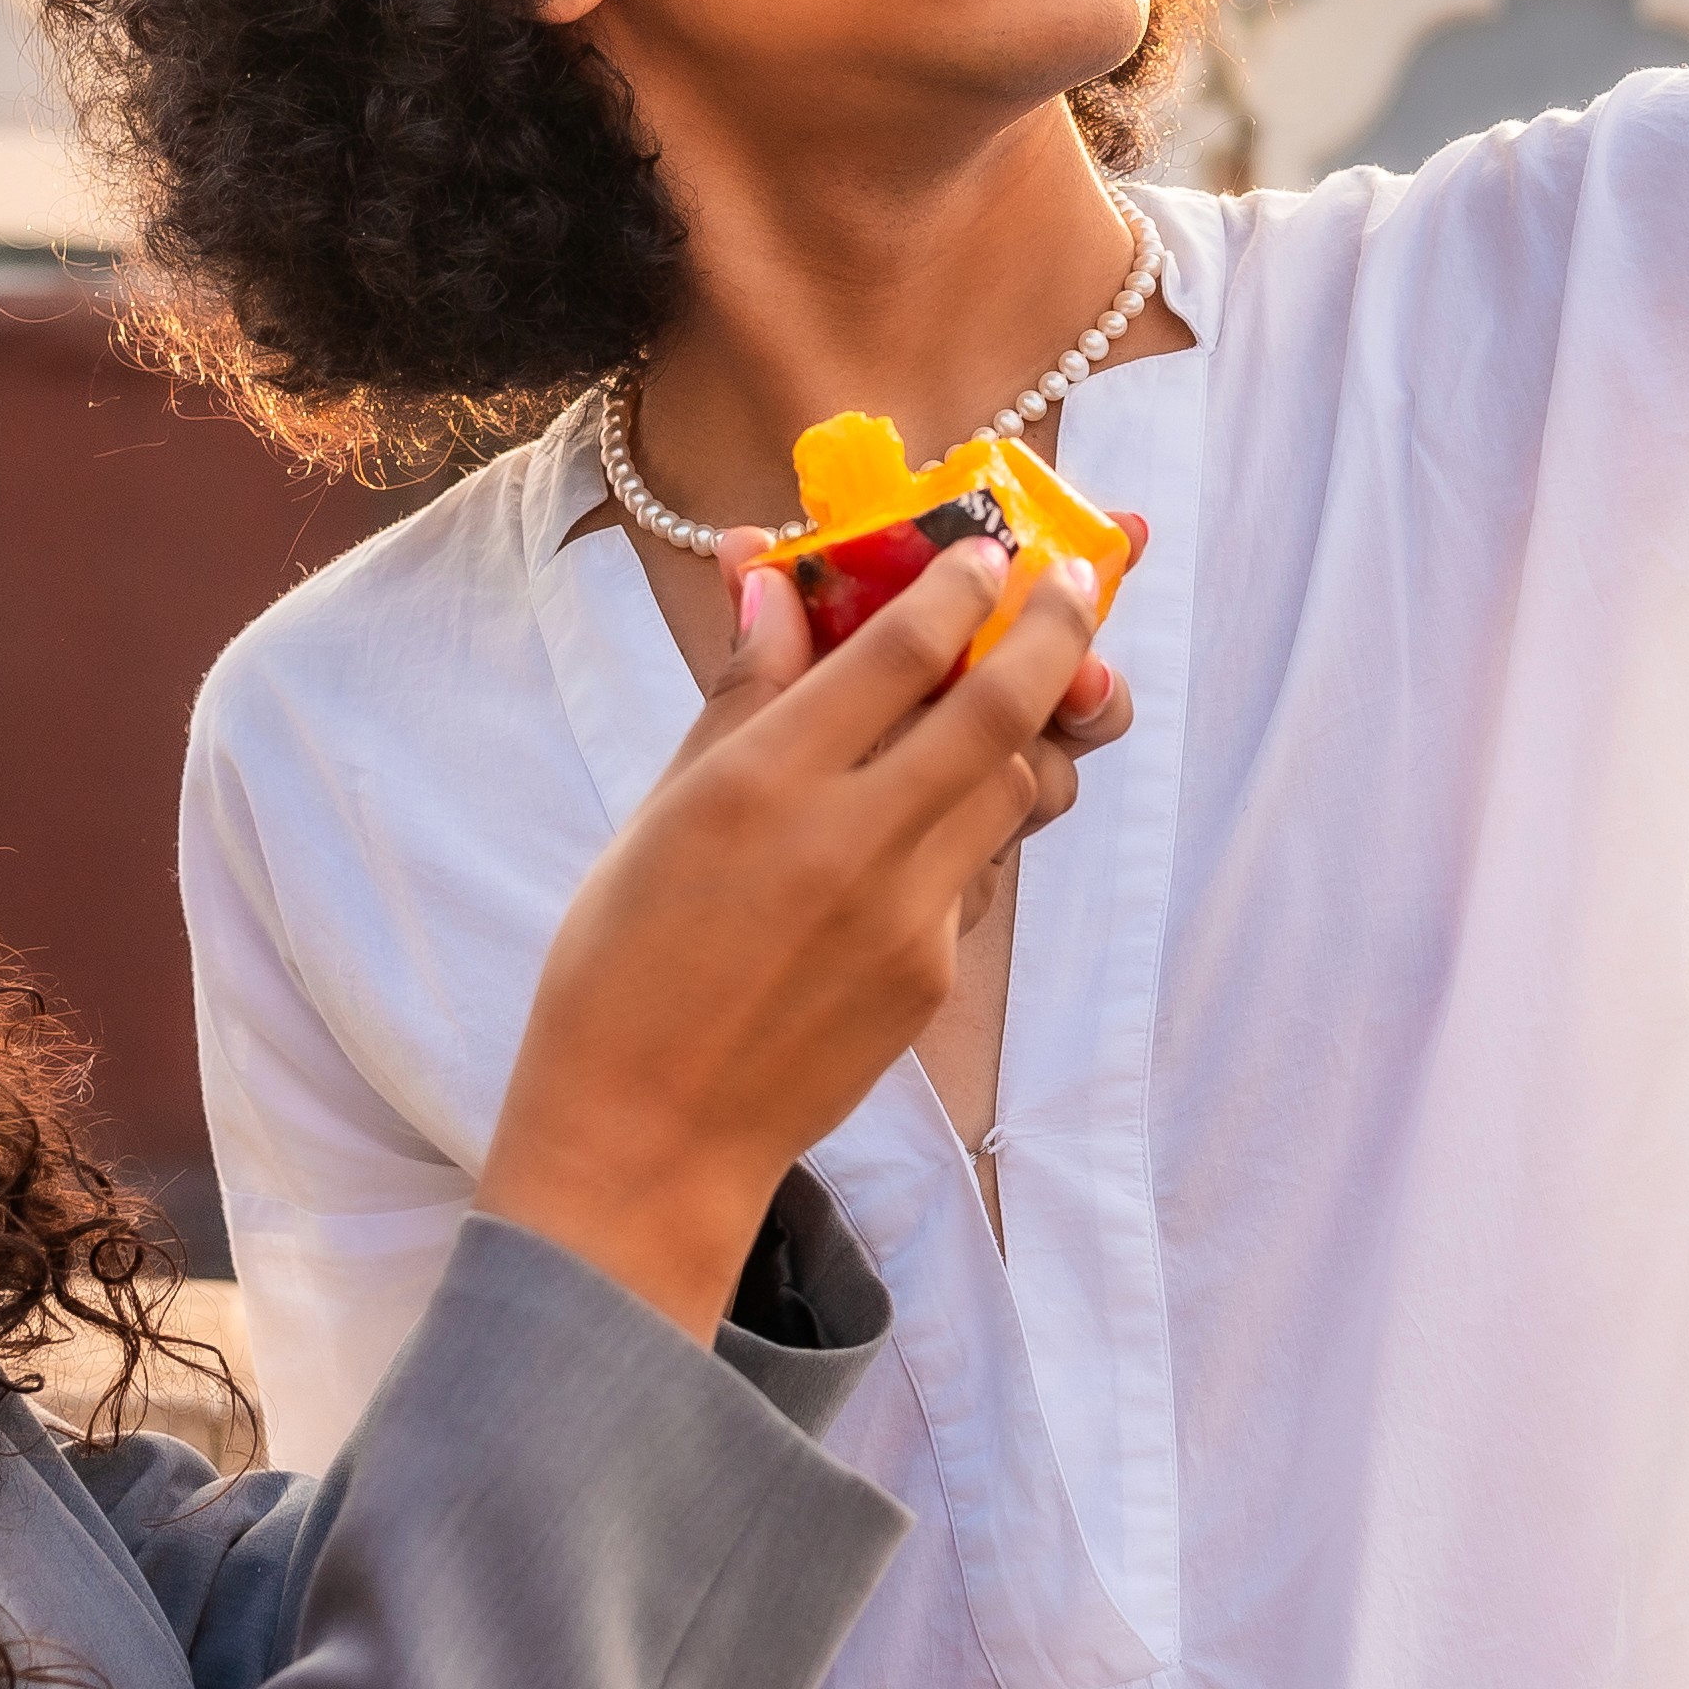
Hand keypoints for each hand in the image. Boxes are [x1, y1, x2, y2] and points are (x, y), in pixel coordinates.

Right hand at [476, 533, 1107, 1328]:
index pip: (901, 647)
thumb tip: (771, 581)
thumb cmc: (619, 968)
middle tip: (1070, 585)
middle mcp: (850, 838)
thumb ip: (738, 695)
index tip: (985, 551)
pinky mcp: (933, 974)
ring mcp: (907, 914)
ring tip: (1028, 691)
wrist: (649, 1137)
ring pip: (1016, 786)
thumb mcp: (658, 812)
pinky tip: (944, 810)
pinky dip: (979, 821)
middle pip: (999, 704)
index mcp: (761, 782)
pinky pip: (980, 868)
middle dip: (1054, 628)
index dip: (961, 583)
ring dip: (1033, 728)